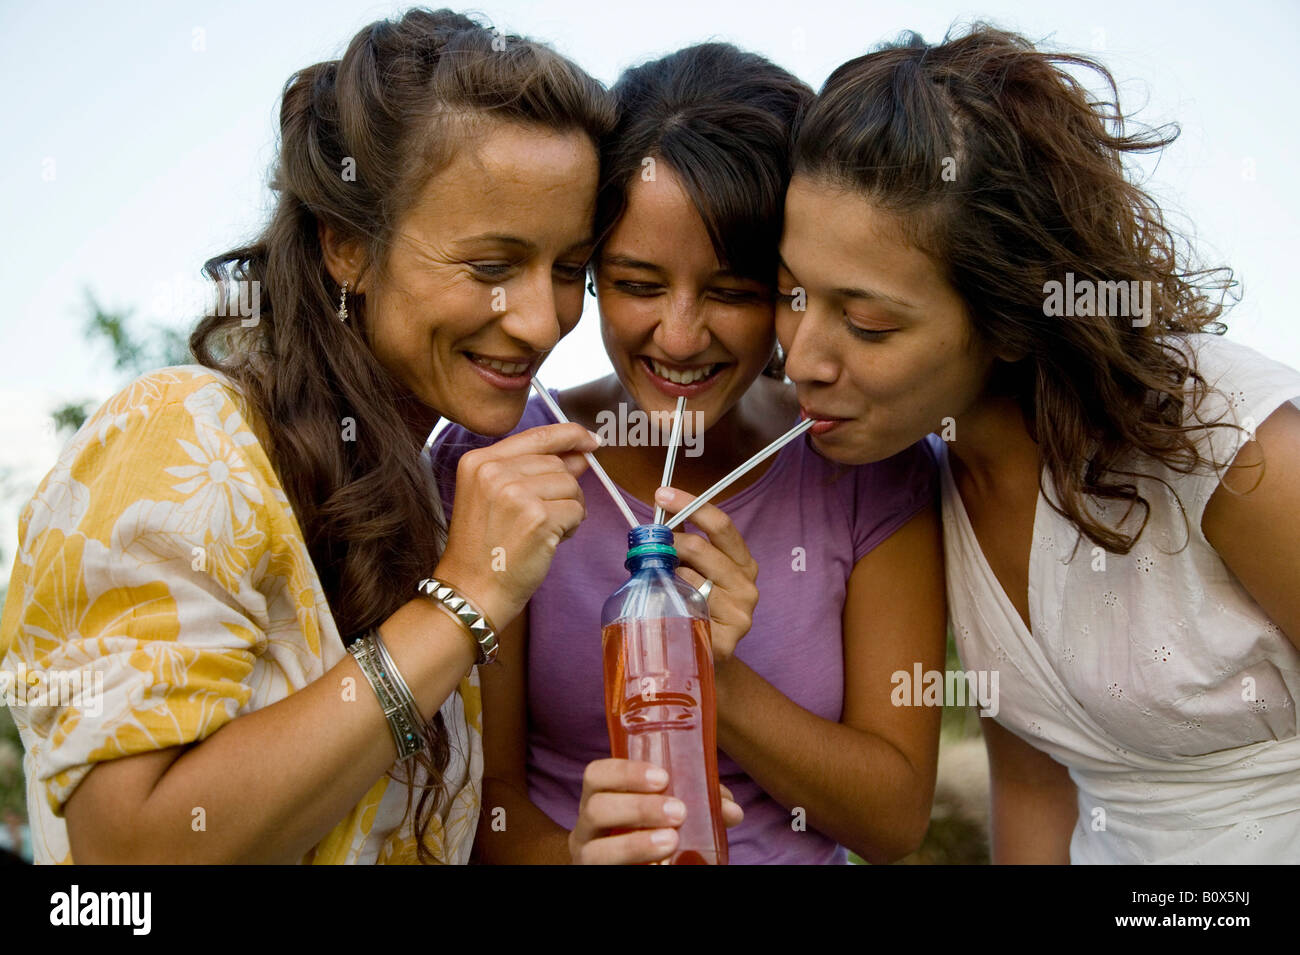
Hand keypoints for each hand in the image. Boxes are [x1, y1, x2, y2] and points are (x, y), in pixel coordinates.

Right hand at [437, 423, 597, 626]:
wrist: (471, 591)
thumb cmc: (484, 549)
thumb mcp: (492, 497)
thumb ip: (530, 470)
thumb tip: (579, 455)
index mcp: (479, 461)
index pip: (537, 435)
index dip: (570, 435)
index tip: (591, 440)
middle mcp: (495, 472)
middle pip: (557, 464)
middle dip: (563, 489)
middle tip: (546, 516)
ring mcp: (517, 494)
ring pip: (571, 486)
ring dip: (569, 509)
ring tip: (543, 530)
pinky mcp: (538, 518)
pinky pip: (577, 510)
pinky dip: (571, 527)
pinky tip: (549, 541)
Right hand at [569, 759, 742, 863]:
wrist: (630, 864)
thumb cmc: (647, 830)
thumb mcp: (665, 810)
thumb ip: (697, 803)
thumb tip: (731, 810)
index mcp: (600, 797)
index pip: (596, 774)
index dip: (626, 773)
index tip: (663, 778)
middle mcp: (587, 827)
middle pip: (596, 809)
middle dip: (638, 808)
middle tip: (678, 812)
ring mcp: (588, 857)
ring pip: (595, 852)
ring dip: (634, 845)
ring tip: (672, 841)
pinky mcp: (596, 875)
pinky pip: (606, 873)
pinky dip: (633, 867)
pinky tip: (661, 867)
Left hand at [653, 486, 758, 661]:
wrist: (701, 659)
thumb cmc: (693, 608)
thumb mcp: (693, 572)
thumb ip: (684, 546)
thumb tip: (658, 514)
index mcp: (743, 563)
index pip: (721, 525)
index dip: (691, 504)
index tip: (661, 494)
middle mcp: (747, 585)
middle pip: (701, 548)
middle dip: (668, 542)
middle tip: (649, 545)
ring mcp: (740, 614)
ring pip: (689, 578)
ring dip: (666, 577)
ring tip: (659, 586)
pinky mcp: (727, 639)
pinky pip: (687, 609)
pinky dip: (671, 604)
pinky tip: (668, 608)